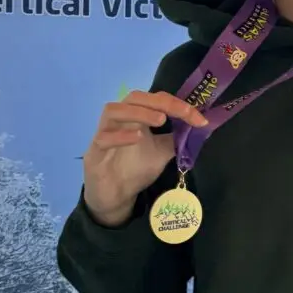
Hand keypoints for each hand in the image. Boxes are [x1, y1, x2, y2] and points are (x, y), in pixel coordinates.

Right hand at [83, 90, 206, 226]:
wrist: (115, 195)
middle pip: (133, 98)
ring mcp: (103, 133)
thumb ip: (176, 138)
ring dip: (138, 112)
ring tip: (160, 120)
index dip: (177, 104)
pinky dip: (120, 136)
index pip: (155, 100)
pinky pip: (102, 138)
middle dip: (158, 102)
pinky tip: (138, 138)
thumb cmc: (136, 168)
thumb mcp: (162, 152)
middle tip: (179, 112)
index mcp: (135, 116)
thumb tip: (199, 126)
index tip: (199, 119)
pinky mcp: (94, 152)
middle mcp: (118, 119)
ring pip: (113, 110)